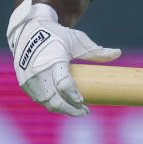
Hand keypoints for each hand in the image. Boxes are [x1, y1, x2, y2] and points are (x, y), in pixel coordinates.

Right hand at [7, 0, 120, 115]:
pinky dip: (51, 104)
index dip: (74, 97)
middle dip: (70, 109)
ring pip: (47, 102)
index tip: (84, 103)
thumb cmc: (57, 36)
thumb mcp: (77, 40)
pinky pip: (39, 99)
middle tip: (85, 112)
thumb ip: (96, 51)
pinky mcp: (24, 84)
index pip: (64, 84)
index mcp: (54, 59)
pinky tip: (63, 105)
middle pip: (55, 99)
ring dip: (61, 108)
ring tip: (76, 109)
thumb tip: (118, 53)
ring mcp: (29, 79)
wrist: (29, 31)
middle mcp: (39, 71)